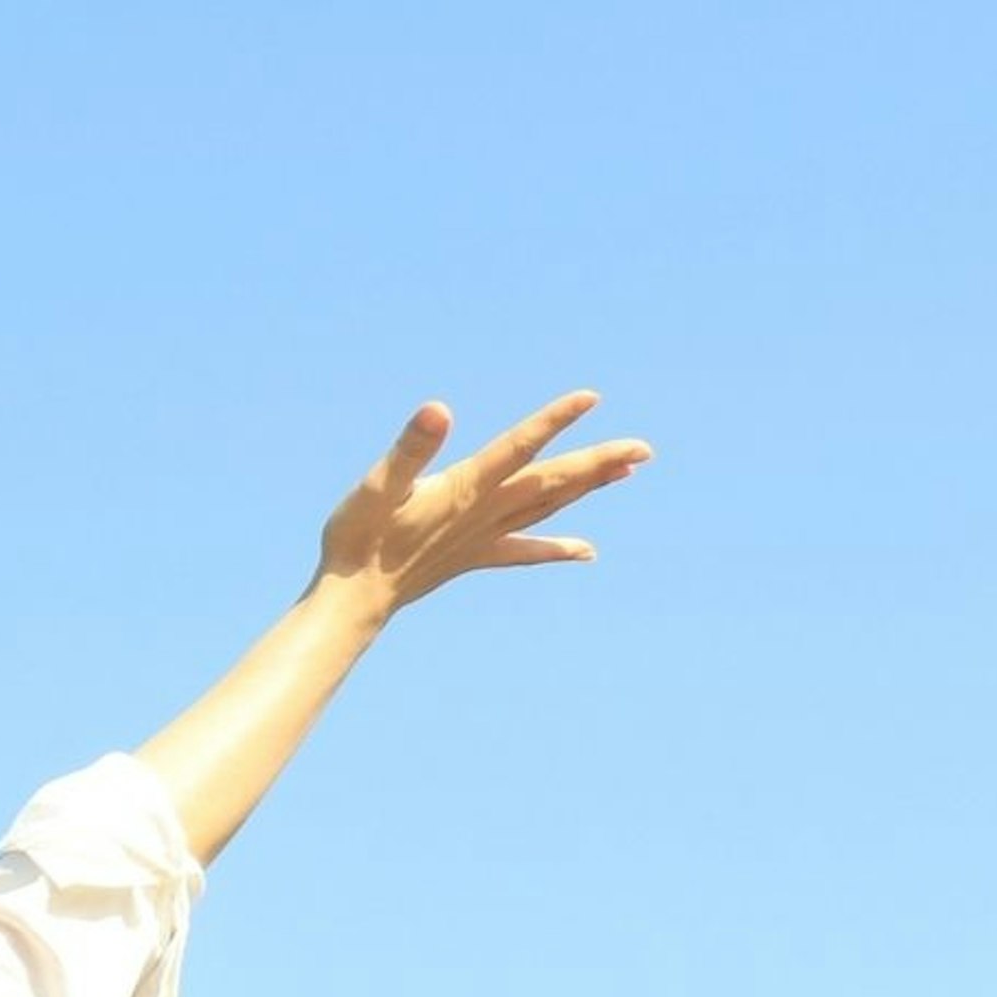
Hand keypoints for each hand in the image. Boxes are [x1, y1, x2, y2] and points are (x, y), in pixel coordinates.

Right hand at [315, 388, 650, 618]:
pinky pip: (524, 551)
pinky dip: (556, 548)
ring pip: (547, 509)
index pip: (519, 447)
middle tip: (643, 449)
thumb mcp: (377, 485)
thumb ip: (411, 448)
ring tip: (625, 471)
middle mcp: (484, 513)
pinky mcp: (474, 557)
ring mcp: (483, 537)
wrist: (353, 598)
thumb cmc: (358, 537)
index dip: (554, 421)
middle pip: (551, 482)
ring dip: (586, 489)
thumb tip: (439, 410)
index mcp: (465, 489)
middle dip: (597, 463)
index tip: (591, 398)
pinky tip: (587, 551)